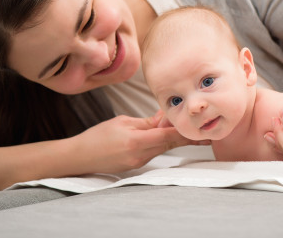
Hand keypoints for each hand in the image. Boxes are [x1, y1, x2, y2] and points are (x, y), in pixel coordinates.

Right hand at [73, 112, 207, 172]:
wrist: (79, 157)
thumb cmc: (97, 136)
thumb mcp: (123, 122)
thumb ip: (147, 122)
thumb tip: (165, 117)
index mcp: (136, 141)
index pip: (168, 136)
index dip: (186, 132)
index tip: (200, 129)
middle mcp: (140, 155)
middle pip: (169, 144)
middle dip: (185, 136)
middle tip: (203, 131)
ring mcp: (138, 162)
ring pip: (162, 148)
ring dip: (171, 138)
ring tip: (181, 126)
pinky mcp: (135, 165)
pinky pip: (152, 152)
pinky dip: (159, 143)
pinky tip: (160, 134)